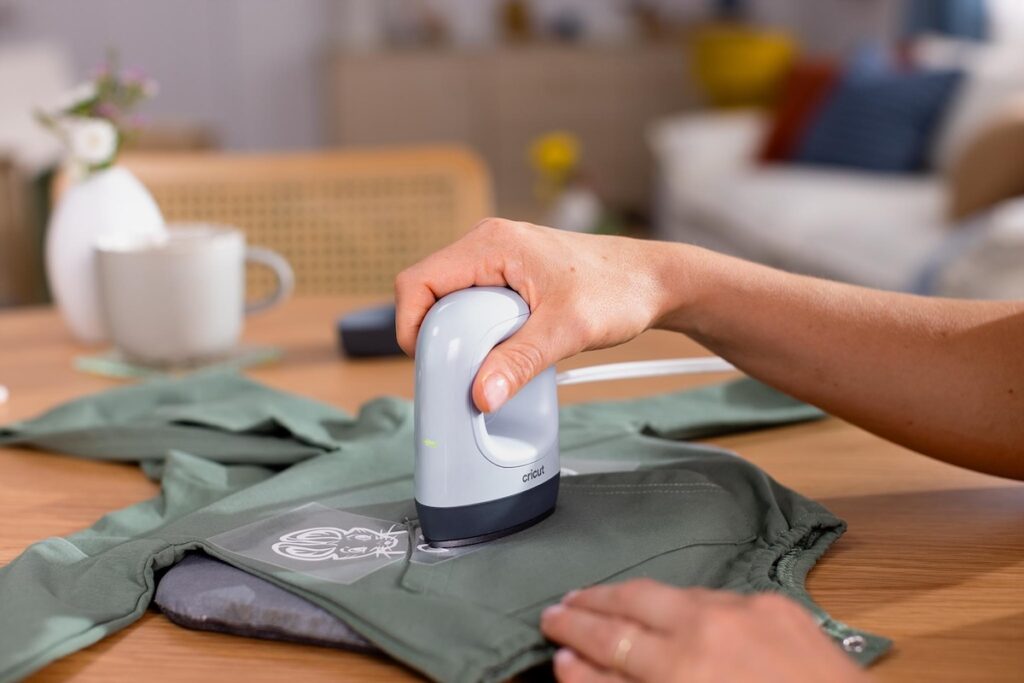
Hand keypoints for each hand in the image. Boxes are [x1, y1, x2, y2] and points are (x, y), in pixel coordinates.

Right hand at [395, 219, 680, 411]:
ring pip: (449, 298)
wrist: (654, 281)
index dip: (409, 323)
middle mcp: (488, 243)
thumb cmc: (618, 292)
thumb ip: (519, 362)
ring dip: (456, 332)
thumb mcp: (567, 331)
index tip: (426, 360)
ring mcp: (498, 257)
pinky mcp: (509, 273)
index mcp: (491, 244)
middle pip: (428, 290)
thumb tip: (480, 396)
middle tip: (457, 367)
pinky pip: (472, 301)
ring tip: (483, 359)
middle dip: (434, 333)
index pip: (418, 280)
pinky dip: (475, 328)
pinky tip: (499, 348)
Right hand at [540, 579, 870, 682]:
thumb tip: (573, 662)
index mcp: (685, 667)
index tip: (548, 625)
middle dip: (593, 602)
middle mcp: (711, 626)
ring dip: (636, 598)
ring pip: (672, 593)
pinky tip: (675, 612)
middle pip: (633, 602)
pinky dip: (686, 605)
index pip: (609, 639)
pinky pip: (716, 597)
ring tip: (606, 601)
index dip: (572, 631)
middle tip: (563, 605)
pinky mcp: (777, 604)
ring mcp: (746, 609)